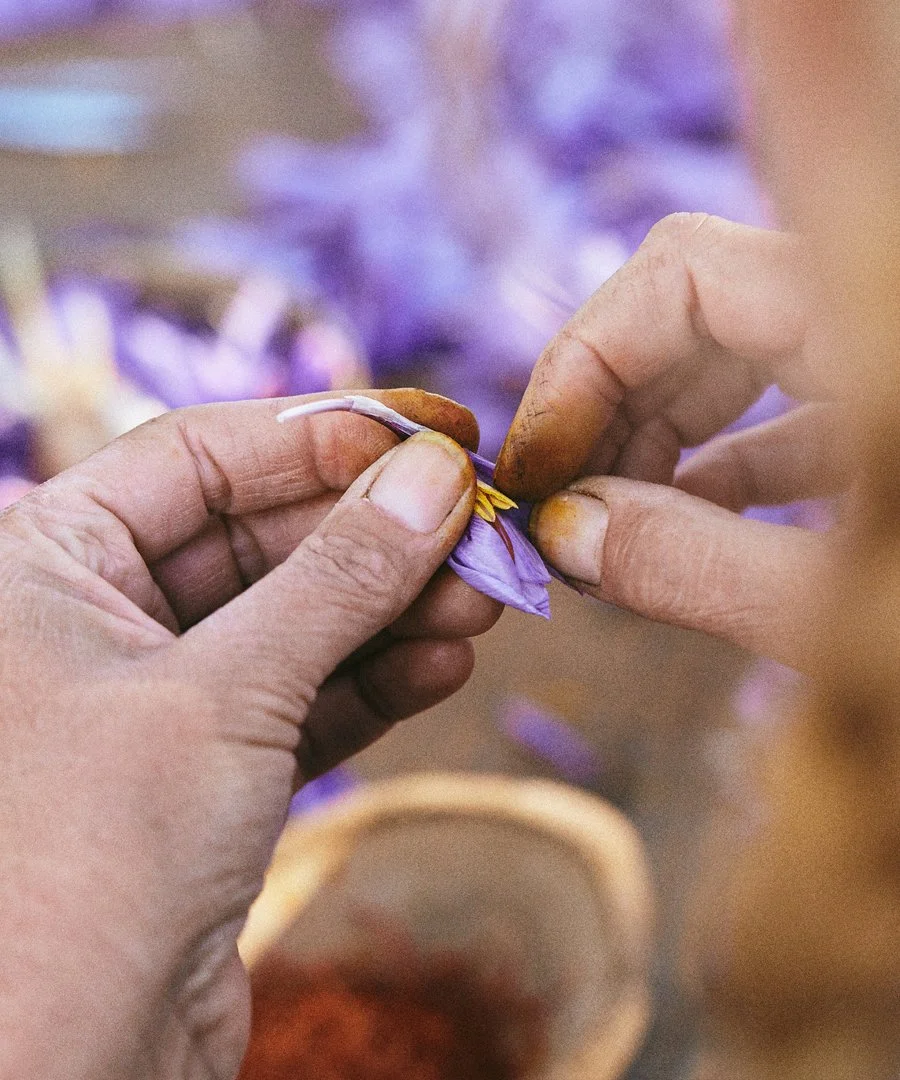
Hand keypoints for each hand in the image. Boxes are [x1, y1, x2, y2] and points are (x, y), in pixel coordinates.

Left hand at [0, 390, 497, 1079]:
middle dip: (376, 535)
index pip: (202, 453)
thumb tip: (434, 478)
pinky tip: (445, 660)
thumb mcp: (224, 691)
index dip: (325, 437)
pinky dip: (375, 679)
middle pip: (262, 536)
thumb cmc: (85, 863)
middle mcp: (94, 618)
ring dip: (393, 607)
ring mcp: (157, 696)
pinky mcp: (209, 770)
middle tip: (481, 527)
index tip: (434, 434)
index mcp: (45, 561)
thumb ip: (337, 578)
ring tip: (483, 600)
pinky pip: (305, 697)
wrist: (62, 1072)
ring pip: (296, 620)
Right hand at [496, 213, 850, 666]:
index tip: (533, 474)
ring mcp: (886, 352)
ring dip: (656, 438)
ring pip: (738, 356)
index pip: (682, 271)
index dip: (582, 364)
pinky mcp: (898, 407)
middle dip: (607, 410)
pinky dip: (728, 461)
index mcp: (879, 313)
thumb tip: (561, 536)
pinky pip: (795, 405)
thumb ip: (701, 568)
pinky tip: (690, 525)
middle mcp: (877, 305)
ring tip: (608, 529)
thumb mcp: (852, 616)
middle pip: (696, 310)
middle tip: (556, 514)